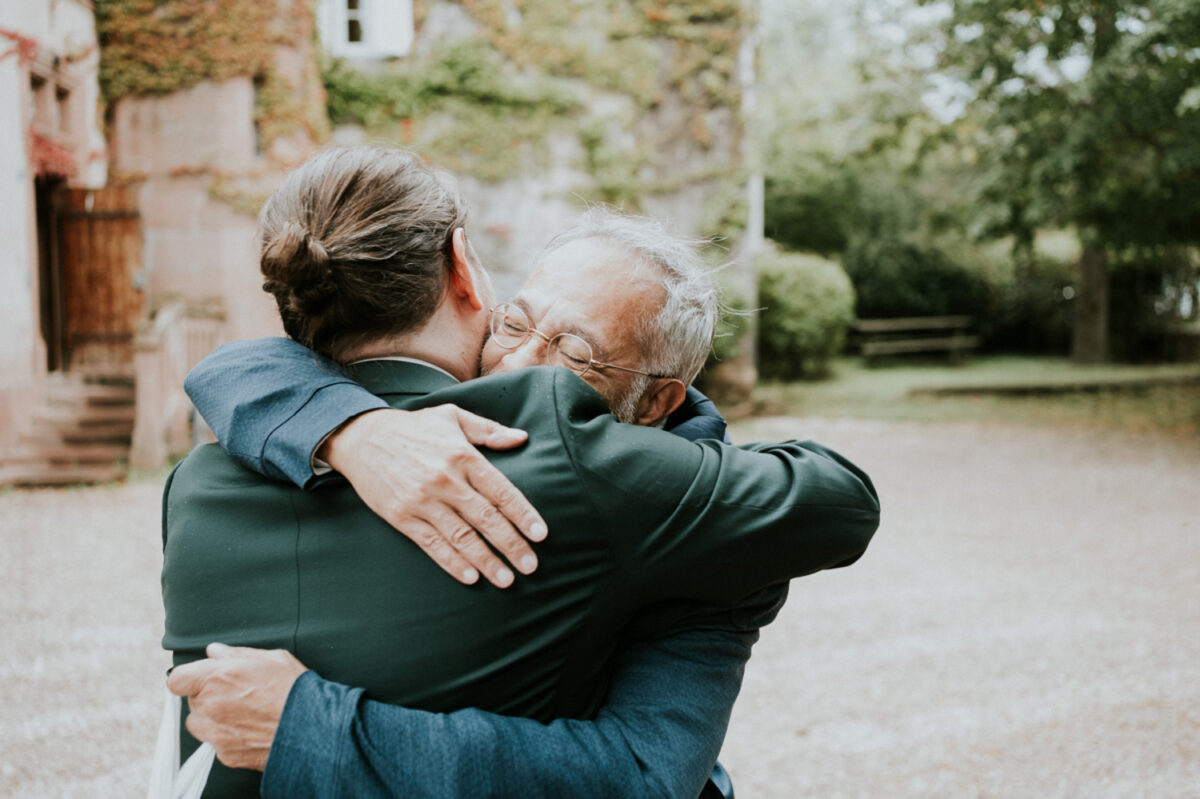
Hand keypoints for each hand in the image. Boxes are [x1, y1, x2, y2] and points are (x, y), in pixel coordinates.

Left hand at [166, 643, 306, 771]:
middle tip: (236, 693)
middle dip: (208, 695)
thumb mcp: (272, 658)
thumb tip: (214, 651)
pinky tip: (250, 728)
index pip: (177, 680)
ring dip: (211, 717)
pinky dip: (226, 736)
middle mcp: (210, 707)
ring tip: (240, 712)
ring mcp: (216, 733)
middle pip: (192, 701)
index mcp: (217, 678)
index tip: (201, 678)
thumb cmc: (294, 690)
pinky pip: (214, 743)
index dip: (189, 678)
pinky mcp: (225, 754)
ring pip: (199, 724)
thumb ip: (237, 654)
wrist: (312, 729)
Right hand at [319, 405, 547, 587]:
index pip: (500, 490)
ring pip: (461, 537)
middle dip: (511, 545)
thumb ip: (489, 430)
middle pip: (485, 519)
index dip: (523, 514)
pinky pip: (431, 544)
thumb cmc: (413, 428)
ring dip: (486, 561)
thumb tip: (522, 438)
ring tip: (506, 579)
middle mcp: (445, 480)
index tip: (541, 535)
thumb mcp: (452, 417)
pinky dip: (452, 563)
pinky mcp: (401, 516)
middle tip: (530, 566)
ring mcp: (422, 501)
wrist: (361, 437)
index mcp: (462, 456)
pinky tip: (470, 577)